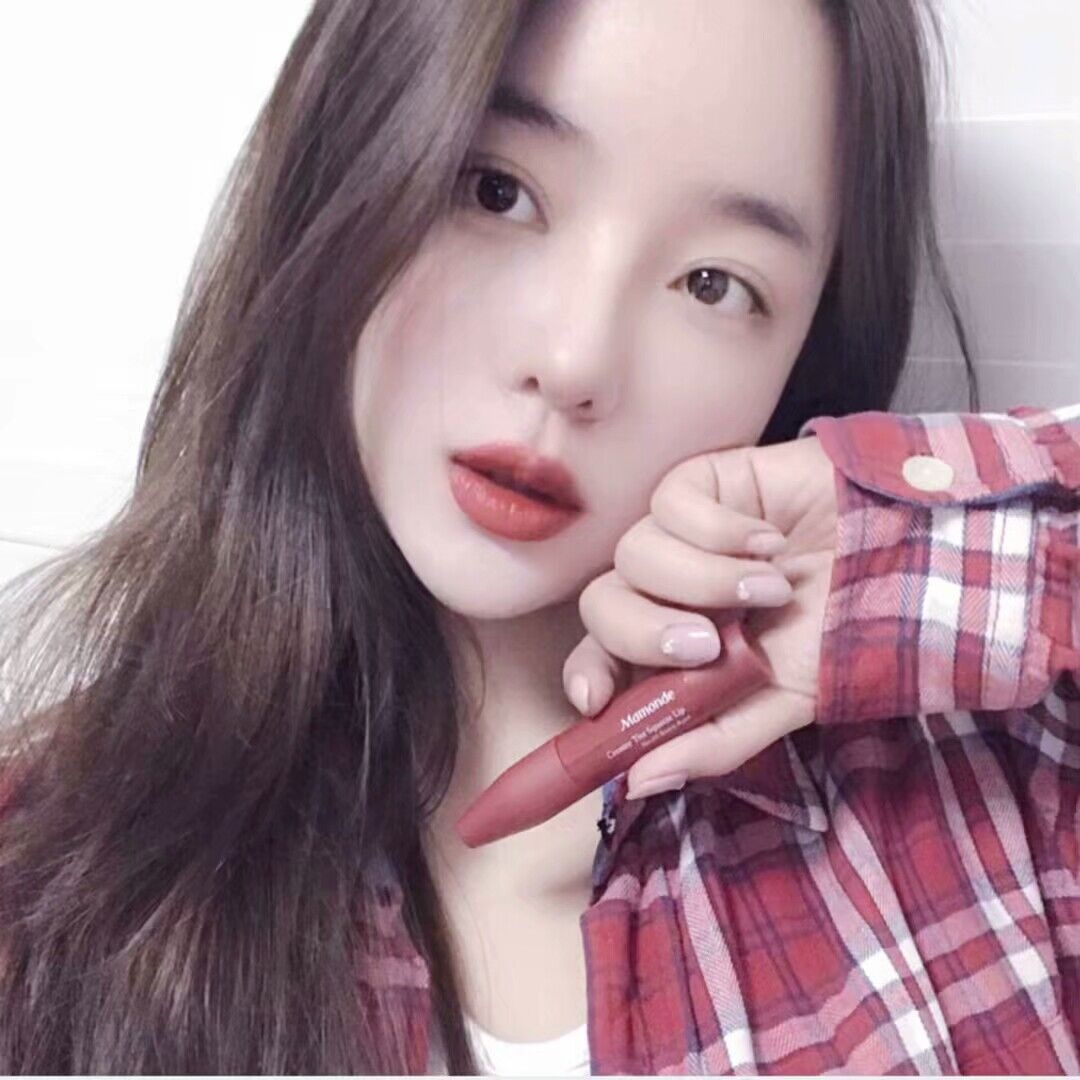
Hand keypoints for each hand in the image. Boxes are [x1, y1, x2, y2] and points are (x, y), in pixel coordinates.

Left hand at [562, 435, 837, 797]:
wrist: (906, 552)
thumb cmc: (845, 628)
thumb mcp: (785, 701)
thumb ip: (712, 741)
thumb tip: (637, 784)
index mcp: (673, 650)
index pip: (597, 661)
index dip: (586, 676)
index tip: (596, 700)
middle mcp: (664, 592)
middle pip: (601, 608)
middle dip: (645, 632)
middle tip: (708, 644)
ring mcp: (677, 536)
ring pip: (633, 555)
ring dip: (702, 580)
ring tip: (772, 587)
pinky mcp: (697, 485)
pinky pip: (668, 505)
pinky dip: (718, 530)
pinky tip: (769, 541)